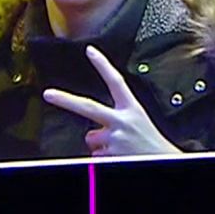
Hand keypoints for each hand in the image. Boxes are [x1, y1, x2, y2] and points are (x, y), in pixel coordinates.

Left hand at [42, 46, 183, 156]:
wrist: (166, 162)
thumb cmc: (153, 146)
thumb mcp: (139, 124)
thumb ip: (118, 121)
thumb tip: (96, 131)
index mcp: (132, 110)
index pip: (116, 82)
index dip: (102, 65)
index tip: (90, 51)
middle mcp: (121, 122)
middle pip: (87, 107)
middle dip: (65, 100)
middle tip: (48, 94)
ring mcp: (114, 139)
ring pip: (92, 139)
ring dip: (100, 145)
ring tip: (120, 149)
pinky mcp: (108, 155)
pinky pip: (95, 156)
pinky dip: (104, 157)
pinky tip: (119, 157)